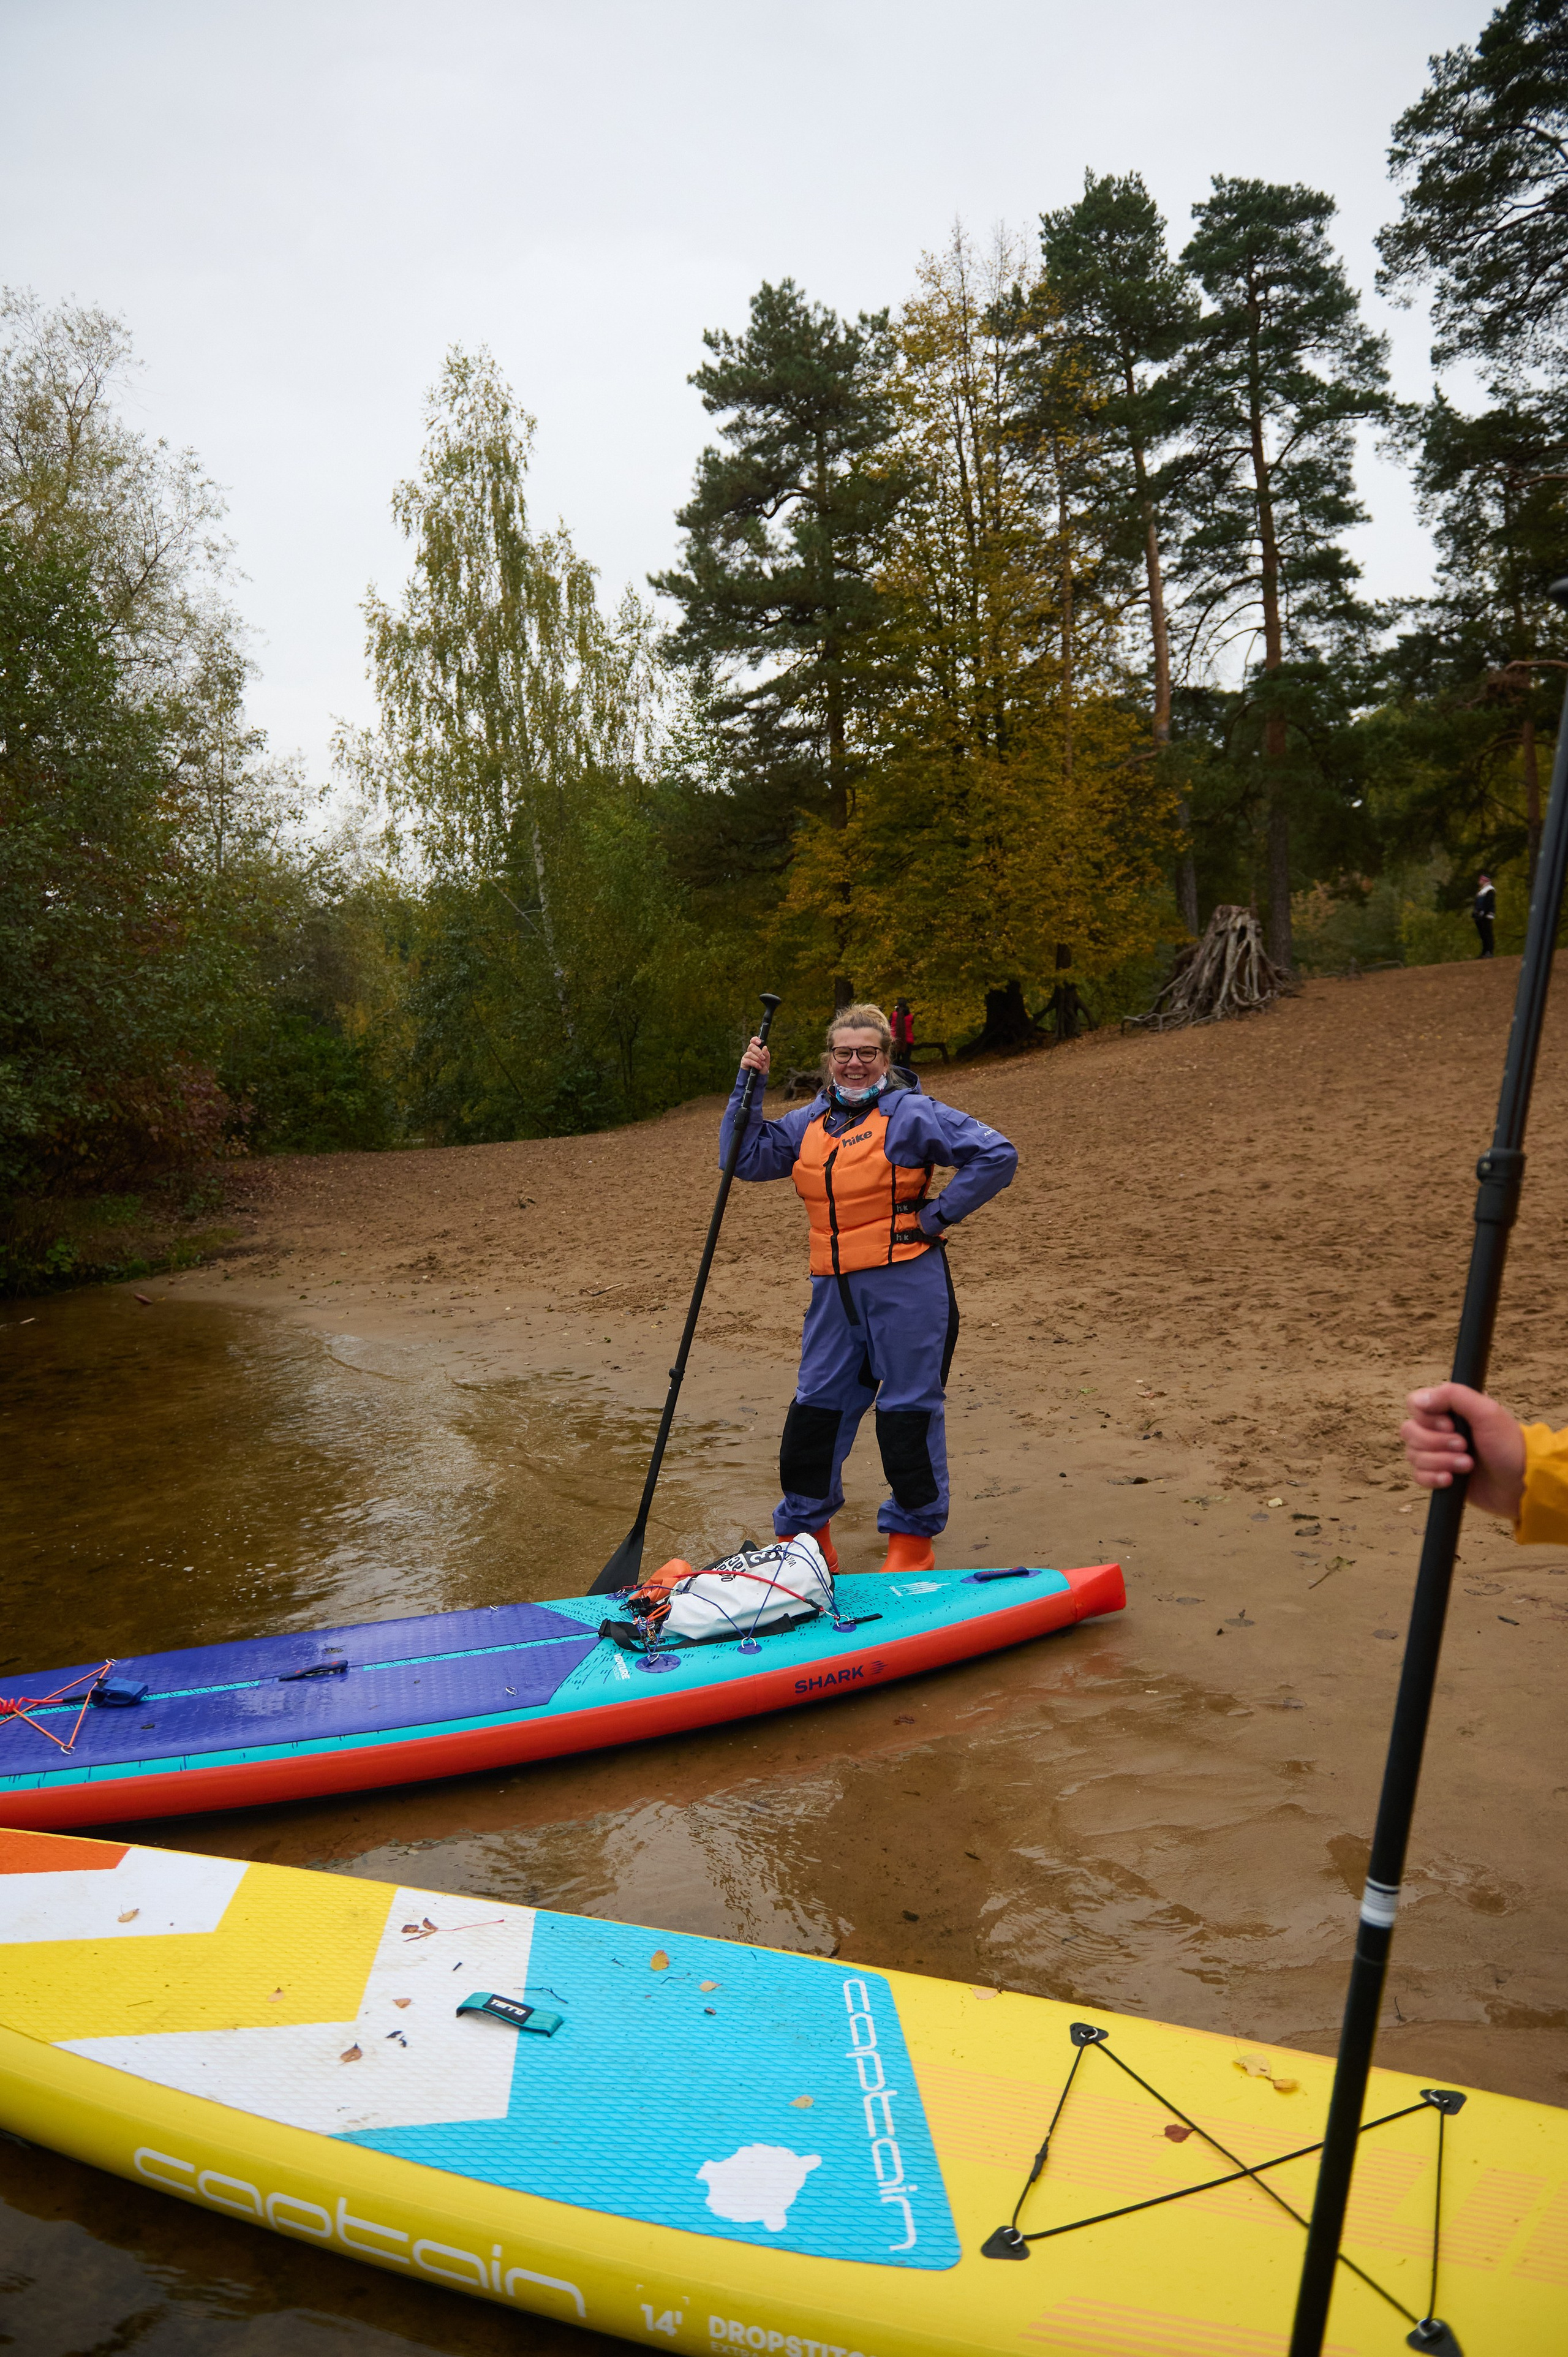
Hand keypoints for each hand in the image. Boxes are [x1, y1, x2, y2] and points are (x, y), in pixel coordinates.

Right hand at [739, 1037, 770, 1076]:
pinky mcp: (744, 1062)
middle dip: (758, 1052)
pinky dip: (755, 1064)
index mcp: (756, 1049)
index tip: (759, 1042)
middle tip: (763, 1058)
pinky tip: (758, 1067)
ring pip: (750, 1054)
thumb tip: (764, 1047)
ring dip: (757, 1059)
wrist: (759, 1078)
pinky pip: (748, 1060)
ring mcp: (746, 1057)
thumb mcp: (766, 1061)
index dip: (755, 1040)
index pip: (753, 1041)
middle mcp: (750, 1052)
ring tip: (761, 1064)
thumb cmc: (762, 1068)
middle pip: (751, 1046)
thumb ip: (766, 1054)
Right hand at [1400, 1383, 1526, 1519]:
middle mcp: (1440, 1429)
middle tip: (1464, 1446)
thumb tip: (1420, 1399)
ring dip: (1440, 1462)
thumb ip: (1454, 1396)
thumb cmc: (1509, 1446)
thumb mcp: (1487, 1412)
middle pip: (1410, 1431)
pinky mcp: (1439, 1475)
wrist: (1521, 1483)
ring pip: (1413, 1455)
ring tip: (1467, 1466)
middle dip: (1436, 1443)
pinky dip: (1433, 1478)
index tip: (1449, 1425)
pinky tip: (1451, 1480)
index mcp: (1450, 1409)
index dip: (1427, 1417)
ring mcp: (1438, 1453)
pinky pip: (1418, 1476)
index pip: (1415, 1404)